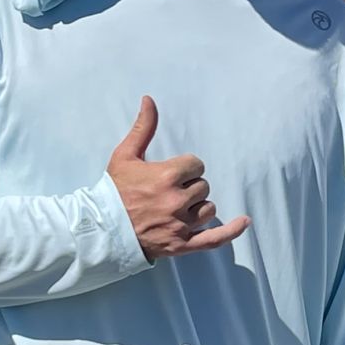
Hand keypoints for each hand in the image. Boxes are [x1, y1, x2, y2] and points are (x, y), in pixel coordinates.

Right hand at [107, 96, 248, 259]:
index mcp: (167, 176)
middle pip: (203, 186)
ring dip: (198, 207)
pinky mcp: (181, 245)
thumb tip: (149, 99)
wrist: (100, 230)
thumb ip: (144, 127)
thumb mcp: (125, 155)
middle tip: (167, 193)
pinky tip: (244, 221)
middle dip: (189, 187)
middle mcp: (176, 201)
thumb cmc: (112, 191)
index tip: (171, 174)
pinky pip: (213, 239)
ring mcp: (180, 225)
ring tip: (177, 209)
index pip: (197, 165)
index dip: (186, 168)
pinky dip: (231, 231)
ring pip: (208, 209)